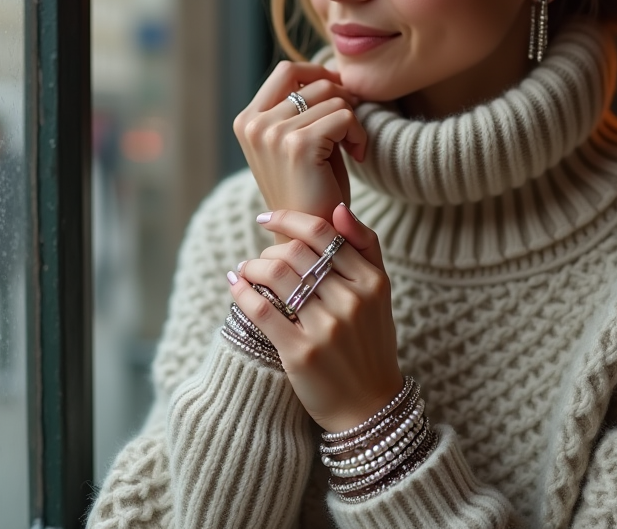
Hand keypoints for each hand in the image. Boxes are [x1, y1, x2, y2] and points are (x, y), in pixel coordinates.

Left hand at [228, 203, 402, 433]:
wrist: (370, 407)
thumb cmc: (370, 344)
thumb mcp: (381, 294)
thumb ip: (365, 247)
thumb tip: (338, 207)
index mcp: (372, 282)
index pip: (322, 233)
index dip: (288, 219)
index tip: (266, 217)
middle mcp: (352, 301)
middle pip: (294, 252)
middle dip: (267, 249)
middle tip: (258, 258)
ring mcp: (327, 328)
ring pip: (275, 276)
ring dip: (251, 267)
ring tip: (245, 271)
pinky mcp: (301, 353)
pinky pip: (261, 311)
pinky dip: (242, 293)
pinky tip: (235, 286)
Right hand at [233, 61, 366, 223]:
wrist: (311, 236)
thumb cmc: (311, 188)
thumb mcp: (296, 139)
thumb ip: (302, 106)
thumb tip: (330, 70)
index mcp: (247, 120)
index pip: (287, 71)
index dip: (320, 75)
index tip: (341, 98)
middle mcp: (255, 124)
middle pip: (314, 81)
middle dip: (341, 98)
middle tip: (350, 128)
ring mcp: (274, 134)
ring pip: (333, 98)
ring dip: (352, 120)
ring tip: (351, 147)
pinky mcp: (300, 145)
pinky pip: (345, 116)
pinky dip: (359, 134)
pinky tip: (358, 155)